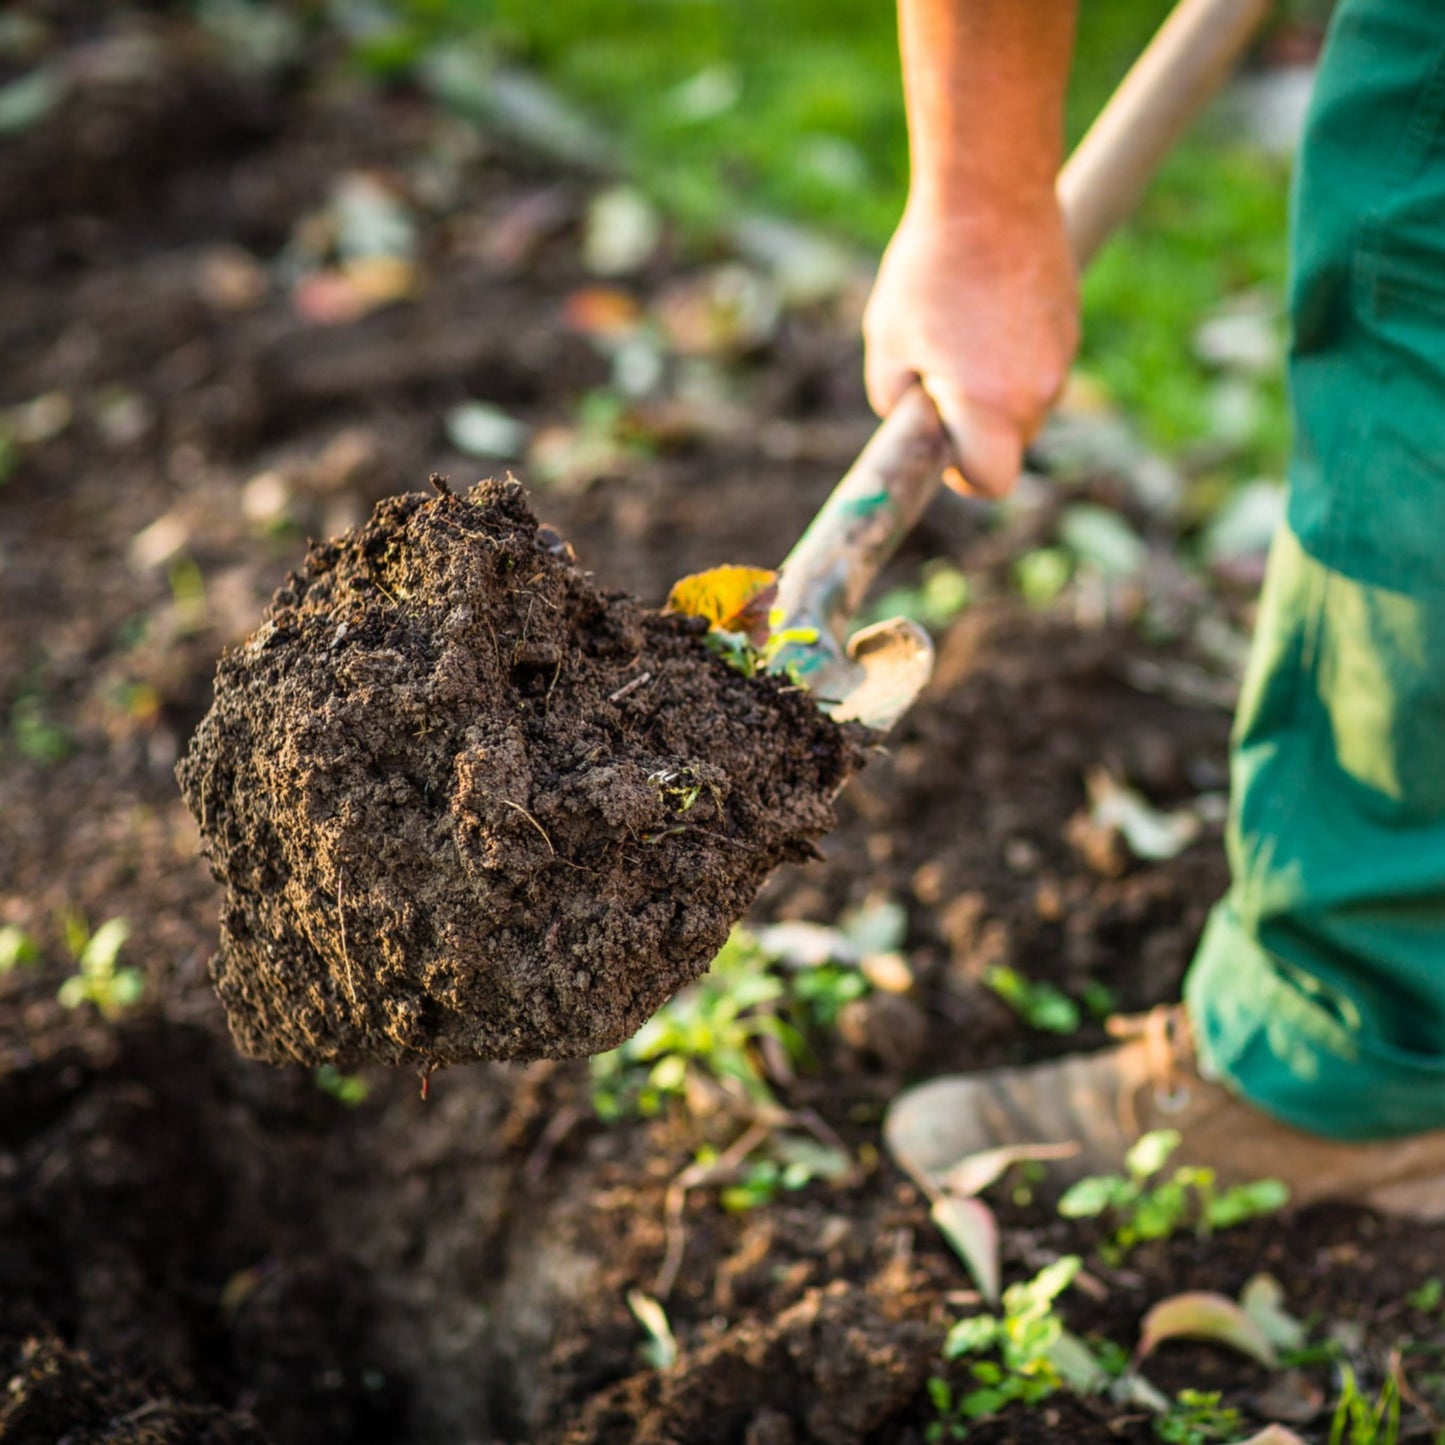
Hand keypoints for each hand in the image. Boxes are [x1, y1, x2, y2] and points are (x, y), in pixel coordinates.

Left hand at [863, 194, 1078, 497]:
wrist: (991, 190)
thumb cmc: (929, 270)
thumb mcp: (886, 345)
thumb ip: (897, 405)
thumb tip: (917, 426)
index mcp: (990, 406)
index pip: (992, 483)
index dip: (964, 477)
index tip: (943, 450)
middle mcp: (1037, 392)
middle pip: (1009, 447)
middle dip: (974, 430)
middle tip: (936, 377)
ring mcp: (1061, 359)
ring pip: (1023, 406)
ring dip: (993, 391)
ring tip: (958, 332)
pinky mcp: (1069, 327)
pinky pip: (1037, 367)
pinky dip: (1012, 357)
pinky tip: (985, 309)